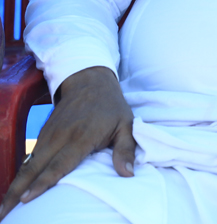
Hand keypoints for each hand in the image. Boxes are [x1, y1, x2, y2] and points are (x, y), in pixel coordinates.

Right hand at [0, 67, 135, 219]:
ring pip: (29, 164)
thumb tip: (128, 174)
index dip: (43, 182)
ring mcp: (48, 135)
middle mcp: (60, 137)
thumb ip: (126, 150)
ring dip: (16, 185)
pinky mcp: (43, 134)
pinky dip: (21, 174)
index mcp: (82, 136)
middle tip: (5, 212)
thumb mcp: (126, 125)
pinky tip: (16, 190)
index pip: (59, 164)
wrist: (90, 82)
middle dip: (19, 190)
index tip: (28, 199)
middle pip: (35, 168)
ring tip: (6, 207)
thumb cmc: (111, 106)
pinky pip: (30, 158)